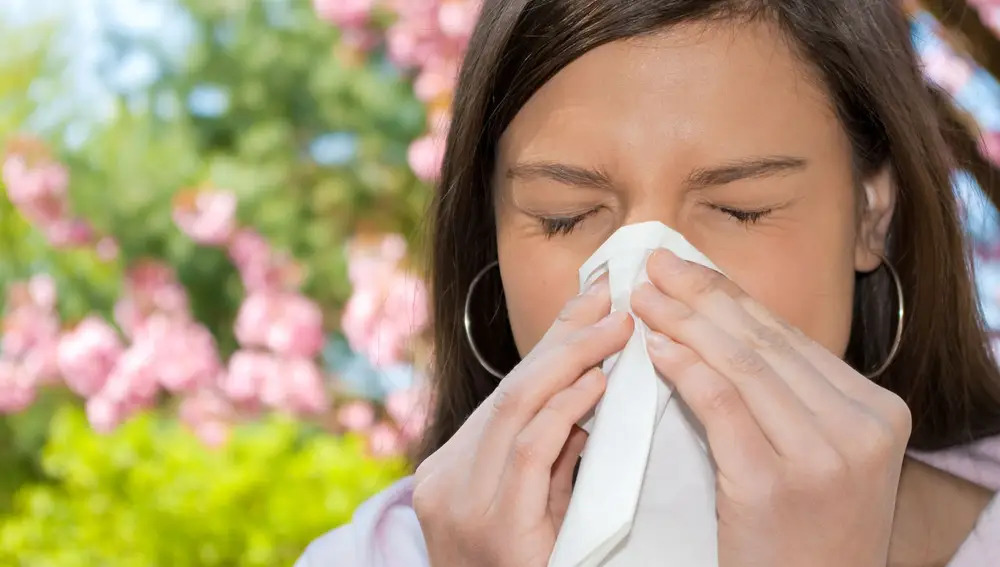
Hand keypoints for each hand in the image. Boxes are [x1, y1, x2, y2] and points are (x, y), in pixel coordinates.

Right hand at [413, 276, 632, 566]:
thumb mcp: (533, 506)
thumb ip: (553, 454)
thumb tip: (592, 390)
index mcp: (453, 471)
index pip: (509, 392)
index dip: (552, 341)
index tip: (592, 299)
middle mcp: (447, 481)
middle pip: (511, 389)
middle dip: (564, 337)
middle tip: (611, 297)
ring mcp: (464, 504)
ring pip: (516, 408)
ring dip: (572, 361)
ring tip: (616, 329)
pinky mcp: (494, 529)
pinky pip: (531, 451)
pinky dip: (565, 410)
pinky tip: (597, 383)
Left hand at [631, 250, 911, 566]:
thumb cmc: (807, 532)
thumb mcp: (825, 456)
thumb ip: (792, 396)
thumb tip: (722, 322)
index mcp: (880, 411)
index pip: (790, 337)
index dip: (730, 296)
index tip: (685, 268)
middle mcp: (862, 428)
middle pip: (765, 342)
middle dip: (701, 296)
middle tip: (654, 266)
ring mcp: (823, 458)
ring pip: (742, 365)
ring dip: (684, 322)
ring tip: (644, 298)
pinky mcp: (774, 486)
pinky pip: (721, 406)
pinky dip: (685, 369)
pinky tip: (656, 347)